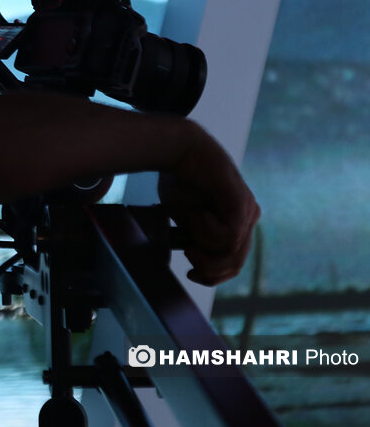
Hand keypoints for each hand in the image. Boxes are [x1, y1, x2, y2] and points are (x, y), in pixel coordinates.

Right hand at [158, 124, 259, 285]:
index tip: (190, 274)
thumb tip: (195, 266)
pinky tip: (198, 213)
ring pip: (231, 251)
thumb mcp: (185, 221)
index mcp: (237, 223)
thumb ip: (195, 240)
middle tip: (187, 250)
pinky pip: (229, 235)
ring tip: (191, 220)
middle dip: (208, 266)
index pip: (233, 264)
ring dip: (202, 241)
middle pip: (234, 263)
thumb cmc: (178, 181)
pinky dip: (206, 230)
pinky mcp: (242, 203)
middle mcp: (249, 218)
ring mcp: (248, 210)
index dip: (213, 276)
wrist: (178, 150)